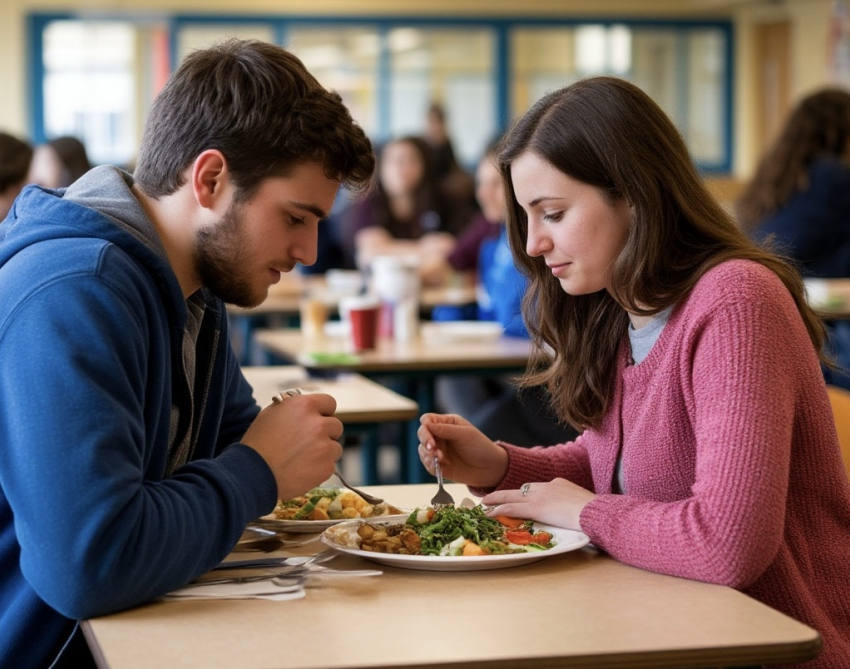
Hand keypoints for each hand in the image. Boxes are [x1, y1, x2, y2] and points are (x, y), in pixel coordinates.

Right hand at [241, 393, 342, 499]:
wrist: (254, 474)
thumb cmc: (258, 444)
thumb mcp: (271, 414)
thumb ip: (293, 408)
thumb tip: (306, 409)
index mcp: (304, 405)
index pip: (329, 402)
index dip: (324, 412)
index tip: (318, 420)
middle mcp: (318, 423)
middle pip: (335, 426)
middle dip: (326, 433)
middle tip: (309, 443)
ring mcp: (324, 446)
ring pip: (335, 447)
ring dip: (324, 452)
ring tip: (303, 459)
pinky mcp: (326, 467)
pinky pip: (330, 465)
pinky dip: (320, 469)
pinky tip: (302, 470)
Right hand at [417, 413, 507, 487]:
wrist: (490, 468)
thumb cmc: (481, 447)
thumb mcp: (465, 434)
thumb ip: (445, 429)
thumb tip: (425, 424)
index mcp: (447, 423)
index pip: (427, 420)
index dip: (425, 426)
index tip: (429, 435)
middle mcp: (440, 436)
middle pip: (422, 434)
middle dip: (425, 442)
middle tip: (433, 449)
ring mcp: (439, 451)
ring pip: (422, 450)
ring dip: (428, 455)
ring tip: (441, 459)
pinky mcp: (439, 466)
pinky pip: (427, 465)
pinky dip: (431, 465)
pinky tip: (440, 466)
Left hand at [482, 478, 596, 531]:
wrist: (595, 512)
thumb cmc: (595, 513)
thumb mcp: (584, 506)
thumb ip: (574, 508)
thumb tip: (575, 516)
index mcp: (559, 484)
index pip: (537, 488)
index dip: (525, 494)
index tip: (518, 497)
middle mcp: (547, 486)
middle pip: (521, 489)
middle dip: (505, 493)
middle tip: (491, 497)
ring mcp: (540, 496)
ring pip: (512, 496)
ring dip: (497, 500)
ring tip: (485, 504)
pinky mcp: (536, 507)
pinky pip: (512, 507)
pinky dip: (498, 510)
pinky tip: (489, 514)